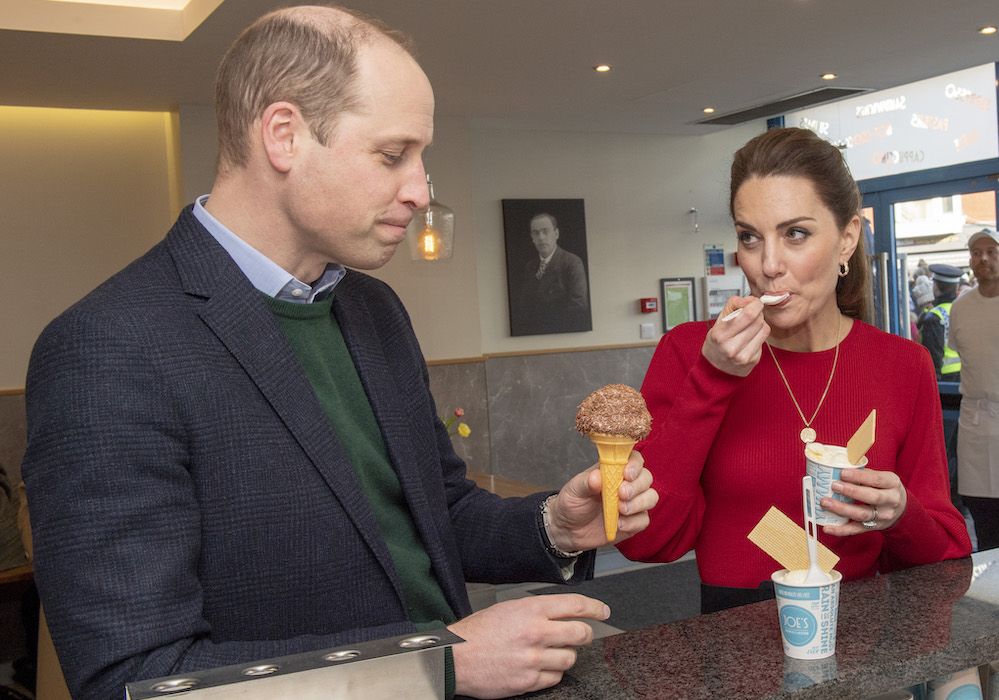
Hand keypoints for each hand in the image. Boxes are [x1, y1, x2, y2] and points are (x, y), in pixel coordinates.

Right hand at [449, 594, 608, 697]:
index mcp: (531, 610)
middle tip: (582, 635)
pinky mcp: (528, 681)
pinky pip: (555, 678)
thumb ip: (536, 610)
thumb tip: (563, 613)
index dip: (595, 608)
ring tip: (550, 652)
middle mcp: (536, 633)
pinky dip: (552, 673)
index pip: (575, 605)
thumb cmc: (478, 632)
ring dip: (565, 655)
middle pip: (581, 633)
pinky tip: (539, 666)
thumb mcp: (508, 609)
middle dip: (586, 634)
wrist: (455, 657)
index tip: (603, 611)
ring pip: (570, 658)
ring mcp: (533, 659)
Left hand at [544, 451, 657, 551]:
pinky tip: (619, 524)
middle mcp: (627, 484)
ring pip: (651, 497)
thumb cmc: (572, 503)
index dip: (635, 465)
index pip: (634, 459)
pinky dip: (633, 522)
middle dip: (637, 486)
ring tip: (620, 510)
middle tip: (621, 494)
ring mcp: (633, 503)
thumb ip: (586, 482)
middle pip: (646, 477)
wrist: (569, 530)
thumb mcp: (574, 490)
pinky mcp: (634, 522)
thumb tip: (597, 477)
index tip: (627, 474)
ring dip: (638, 504)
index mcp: (613, 470)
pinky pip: (644, 520)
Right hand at [702, 295, 769, 376]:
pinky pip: (764, 340)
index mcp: (720, 335)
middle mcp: (732, 347)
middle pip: (758, 320)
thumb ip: (732, 305)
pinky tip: (749, 339)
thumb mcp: (717, 322)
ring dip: (760, 324)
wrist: (715, 370)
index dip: (755, 304)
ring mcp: (744, 356)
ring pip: (764, 329)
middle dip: (757, 313)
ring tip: (749, 327)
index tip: (754, 302)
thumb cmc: (717, 343)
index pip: (748, 314)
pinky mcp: (753, 360)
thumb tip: (750, 299)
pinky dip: (759, 336)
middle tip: (751, 314)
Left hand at [819, 467, 907, 535]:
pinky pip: (856, 530)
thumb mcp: (881, 477)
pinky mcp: (873, 527)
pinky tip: (827, 527)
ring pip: (862, 514)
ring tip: (825, 503)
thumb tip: (838, 467)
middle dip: (851, 492)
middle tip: (833, 486)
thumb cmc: (884, 488)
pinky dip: (840, 530)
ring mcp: (882, 516)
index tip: (842, 473)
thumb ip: (864, 473)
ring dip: (842, 509)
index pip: (877, 480)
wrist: (901, 508)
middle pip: (872, 498)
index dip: (859, 476)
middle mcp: (891, 501)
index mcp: (892, 484)